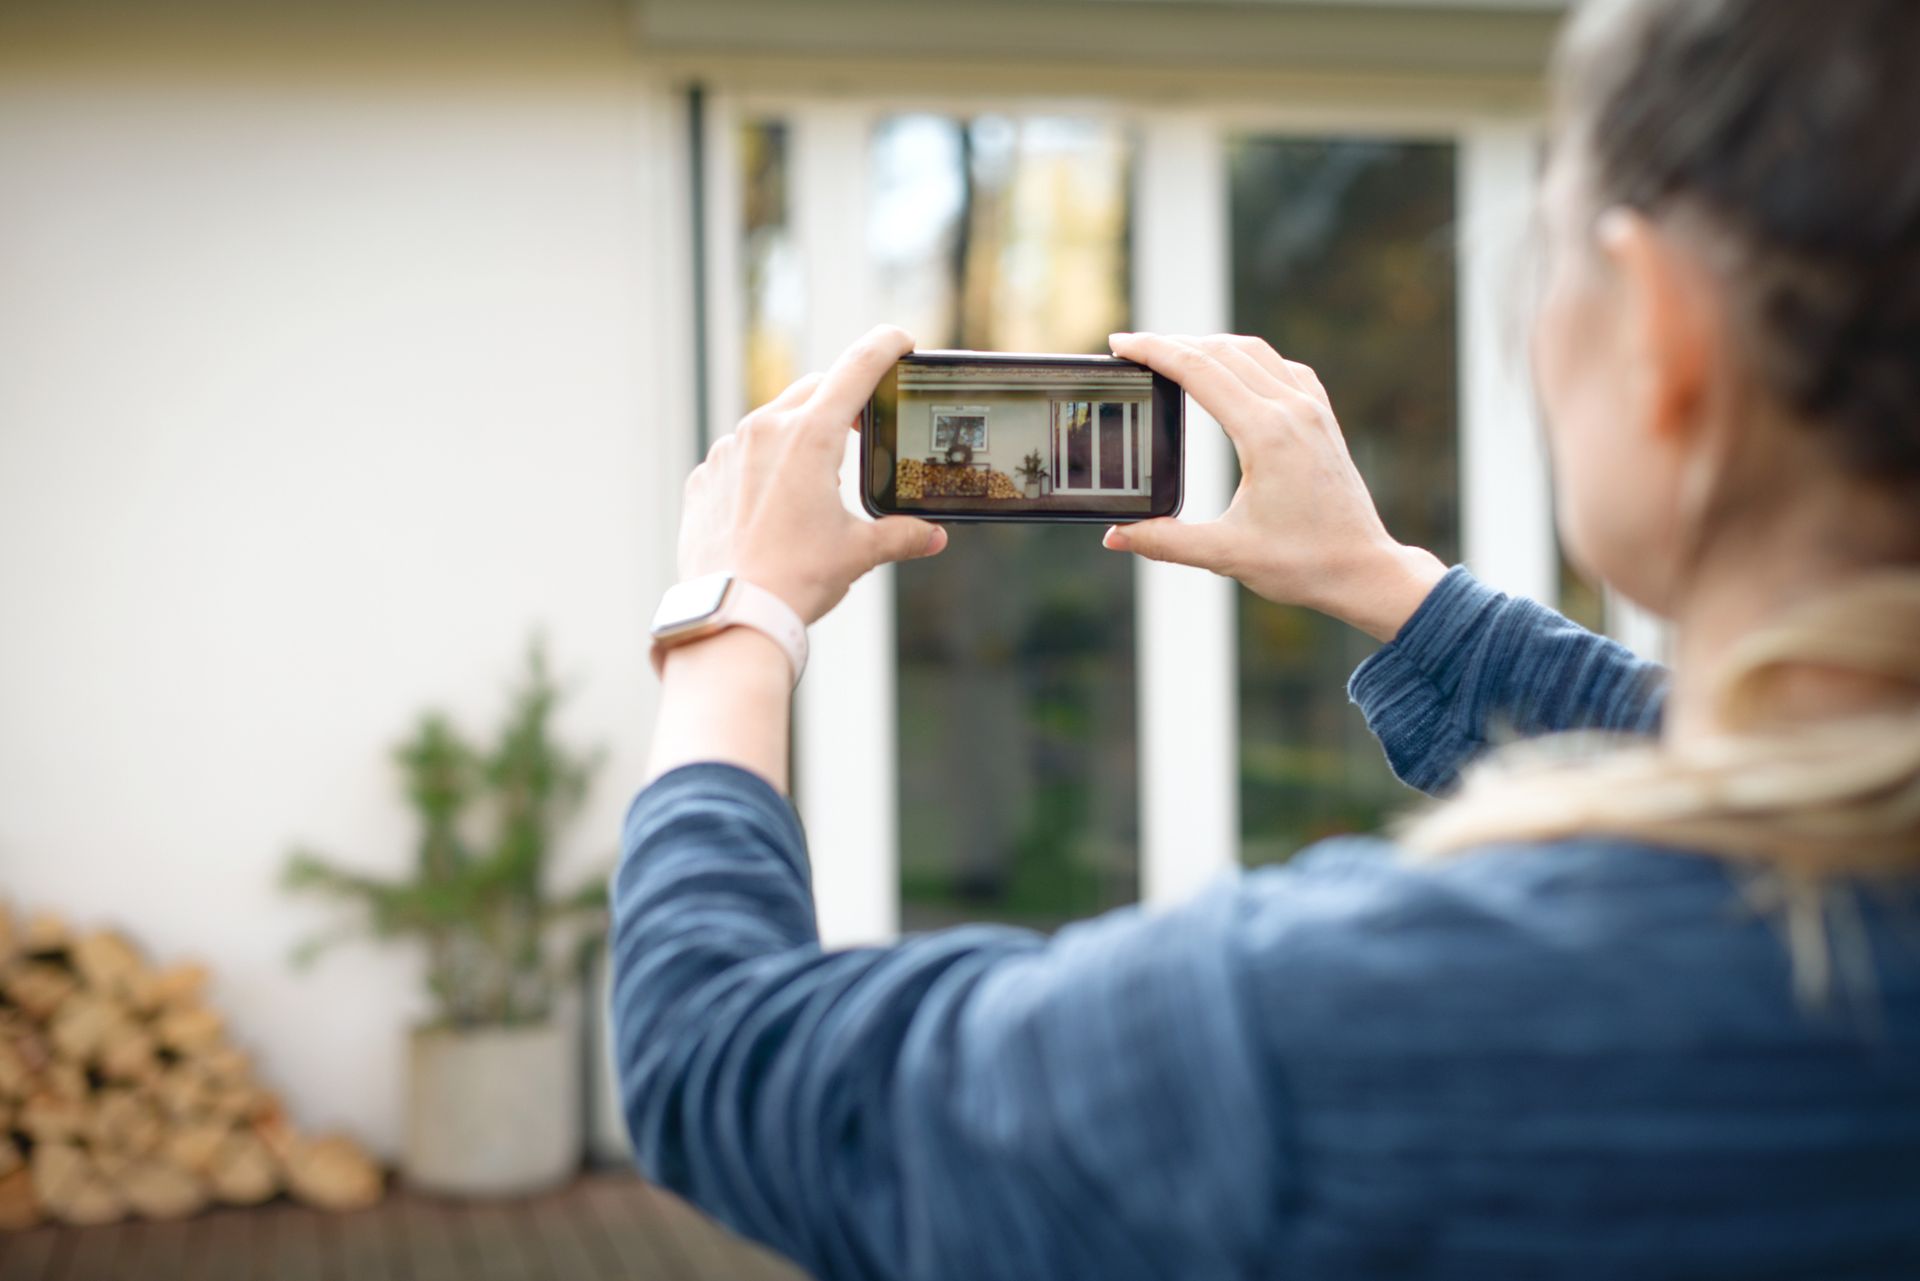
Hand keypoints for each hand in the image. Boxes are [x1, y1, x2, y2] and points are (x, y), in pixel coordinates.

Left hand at [676, 325, 947, 624]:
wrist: (731, 614)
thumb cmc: (796, 579)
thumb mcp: (858, 553)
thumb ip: (901, 535)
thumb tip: (932, 536)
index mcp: (810, 436)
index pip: (857, 368)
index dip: (885, 347)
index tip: (901, 341)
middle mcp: (764, 430)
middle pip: (815, 389)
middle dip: (844, 399)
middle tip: (864, 427)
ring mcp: (727, 452)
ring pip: (772, 422)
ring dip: (799, 436)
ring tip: (815, 481)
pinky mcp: (704, 478)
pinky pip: (738, 457)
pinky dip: (761, 468)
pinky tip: (773, 507)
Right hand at [1102, 332, 1444, 641]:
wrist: (1364, 570)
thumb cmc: (1303, 563)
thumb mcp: (1226, 554)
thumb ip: (1165, 541)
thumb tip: (1116, 536)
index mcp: (1266, 433)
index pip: (1199, 371)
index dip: (1154, 351)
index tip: (1120, 343)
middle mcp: (1292, 409)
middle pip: (1222, 351)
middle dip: (1172, 343)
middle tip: (1133, 347)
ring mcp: (1312, 409)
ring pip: (1254, 351)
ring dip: (1209, 345)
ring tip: (1173, 353)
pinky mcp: (1323, 418)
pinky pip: (1282, 367)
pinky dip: (1247, 358)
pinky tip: (1233, 370)